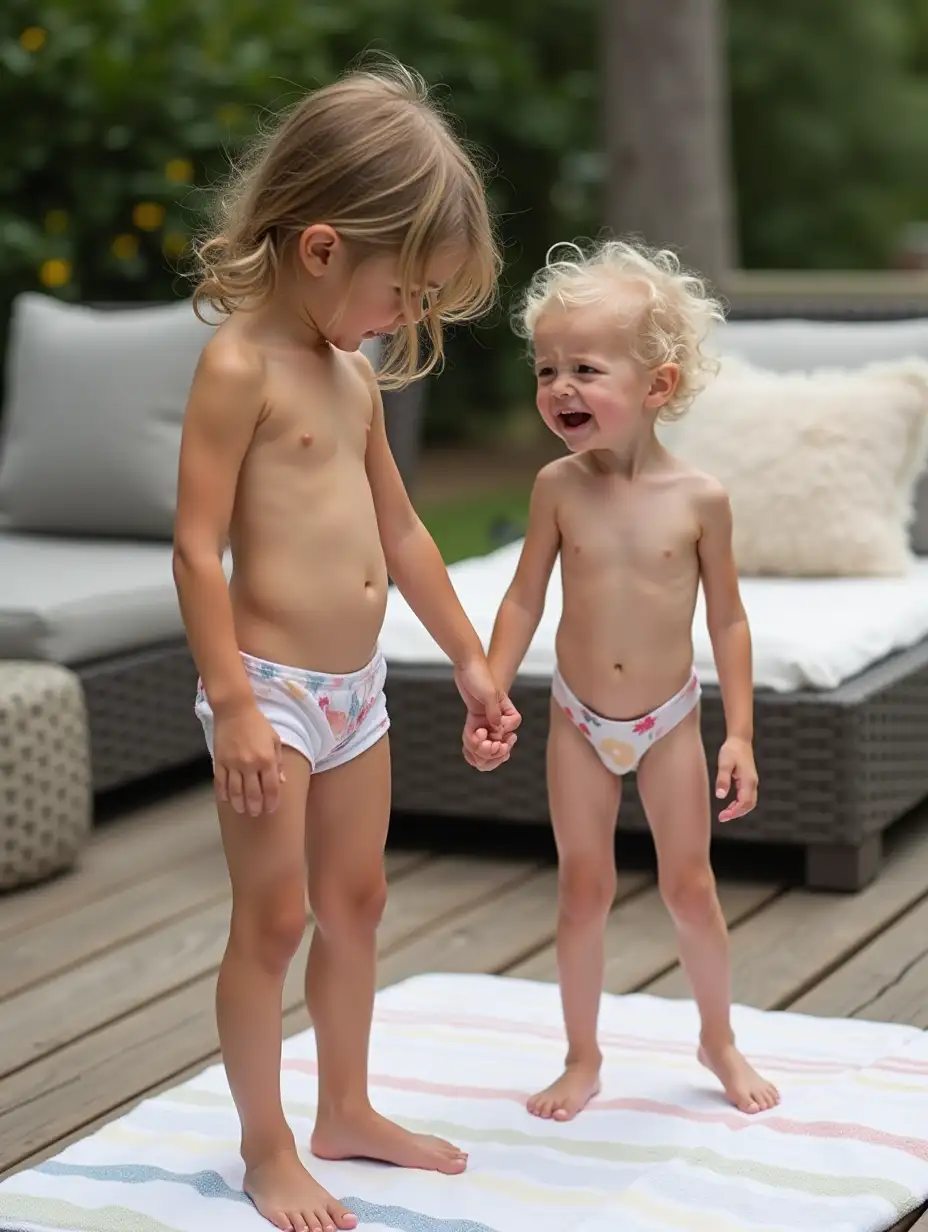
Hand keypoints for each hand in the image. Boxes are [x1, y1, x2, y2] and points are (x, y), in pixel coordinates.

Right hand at [212, 703, 284, 816]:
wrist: (235, 710)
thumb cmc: (258, 724)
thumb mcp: (274, 740)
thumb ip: (278, 762)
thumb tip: (282, 781)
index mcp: (267, 759)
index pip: (271, 788)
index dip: (272, 802)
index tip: (271, 809)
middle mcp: (250, 764)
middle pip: (253, 794)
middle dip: (256, 807)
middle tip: (257, 813)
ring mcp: (233, 764)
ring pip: (236, 792)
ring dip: (240, 804)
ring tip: (243, 810)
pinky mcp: (219, 762)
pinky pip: (221, 783)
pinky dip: (224, 794)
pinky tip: (228, 800)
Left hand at [455, 656, 520, 771]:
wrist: (466, 664)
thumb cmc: (480, 674)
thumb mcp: (489, 693)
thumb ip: (494, 712)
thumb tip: (497, 729)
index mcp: (506, 706)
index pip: (513, 724)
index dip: (505, 729)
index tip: (497, 725)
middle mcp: (498, 714)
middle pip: (500, 736)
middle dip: (493, 743)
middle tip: (484, 742)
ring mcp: (486, 717)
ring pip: (487, 739)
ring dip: (481, 745)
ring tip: (475, 740)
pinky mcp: (475, 717)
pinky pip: (475, 735)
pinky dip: (471, 740)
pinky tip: (468, 739)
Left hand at [715, 736, 757, 821]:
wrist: (739, 739)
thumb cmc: (731, 750)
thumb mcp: (724, 764)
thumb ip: (723, 780)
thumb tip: (720, 796)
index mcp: (748, 780)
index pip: (745, 803)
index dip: (734, 812)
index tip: (722, 816)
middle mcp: (752, 783)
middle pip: (749, 805)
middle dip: (737, 813)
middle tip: (722, 817)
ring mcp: (752, 782)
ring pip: (749, 802)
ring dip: (738, 809)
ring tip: (725, 813)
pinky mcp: (749, 780)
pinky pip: (747, 796)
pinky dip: (739, 803)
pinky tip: (730, 804)